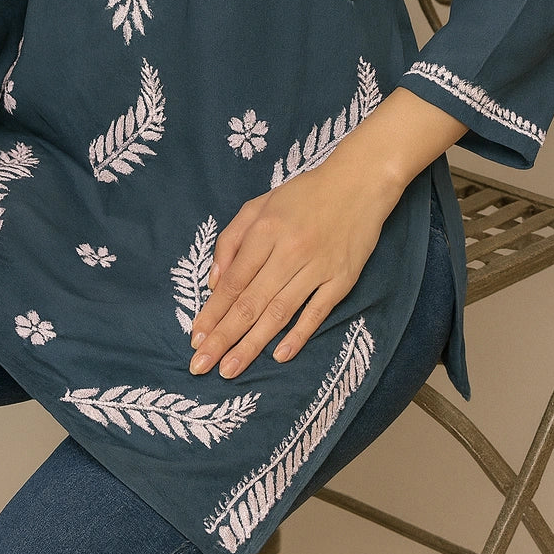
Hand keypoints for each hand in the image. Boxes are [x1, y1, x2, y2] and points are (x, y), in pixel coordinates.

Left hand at [186, 155, 398, 379]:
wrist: (359, 183)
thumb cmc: (304, 195)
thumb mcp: (260, 204)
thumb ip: (232, 239)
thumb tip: (214, 283)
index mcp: (265, 230)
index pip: (233, 281)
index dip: (212, 312)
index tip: (195, 338)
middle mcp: (289, 250)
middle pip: (251, 302)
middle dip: (223, 337)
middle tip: (200, 365)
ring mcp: (317, 267)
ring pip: (279, 312)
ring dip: (252, 345)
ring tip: (229, 369)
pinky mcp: (342, 280)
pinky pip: (316, 312)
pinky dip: (298, 335)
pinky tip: (279, 355)